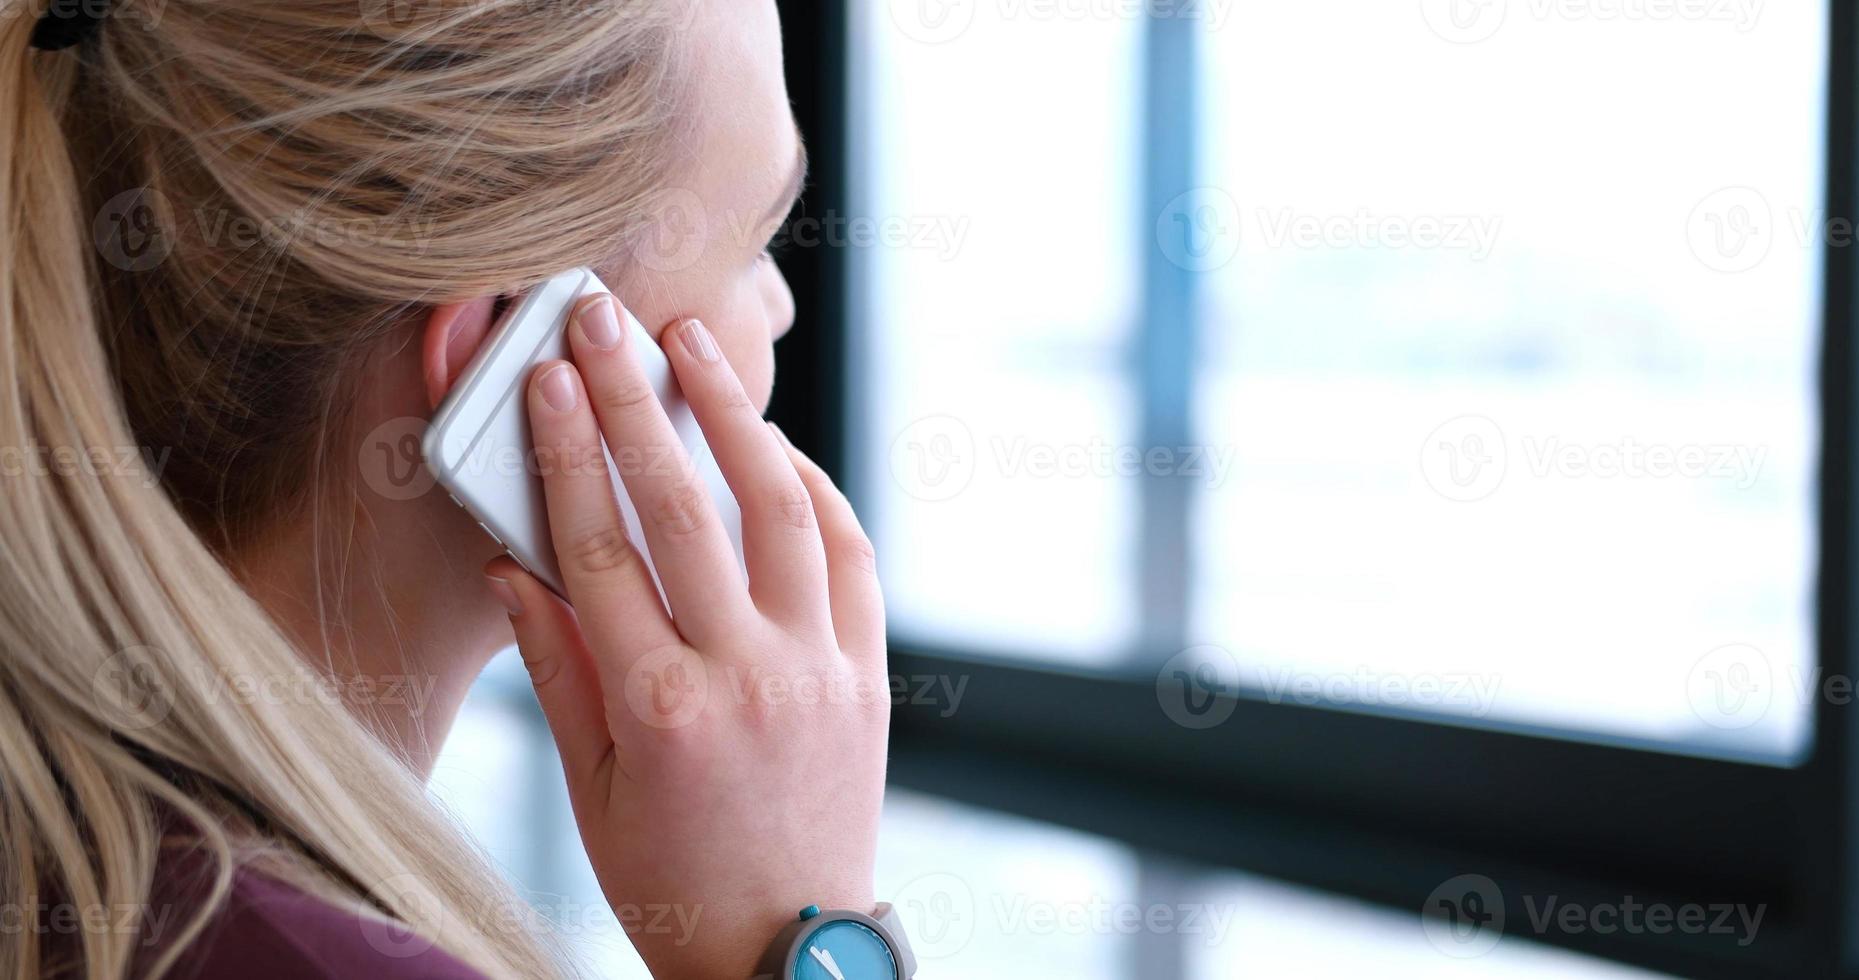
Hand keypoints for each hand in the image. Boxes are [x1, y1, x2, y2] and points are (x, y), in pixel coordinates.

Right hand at [483, 295, 888, 978]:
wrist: (785, 947)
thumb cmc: (669, 876)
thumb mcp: (588, 785)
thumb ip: (557, 666)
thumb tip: (514, 563)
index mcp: (657, 708)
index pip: (598, 547)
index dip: (566, 451)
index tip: (546, 376)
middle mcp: (744, 674)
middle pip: (680, 506)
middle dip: (634, 401)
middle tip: (604, 322)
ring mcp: (817, 667)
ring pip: (780, 509)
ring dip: (735, 418)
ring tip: (695, 351)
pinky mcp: (867, 671)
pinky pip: (847, 554)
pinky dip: (812, 491)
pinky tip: (774, 450)